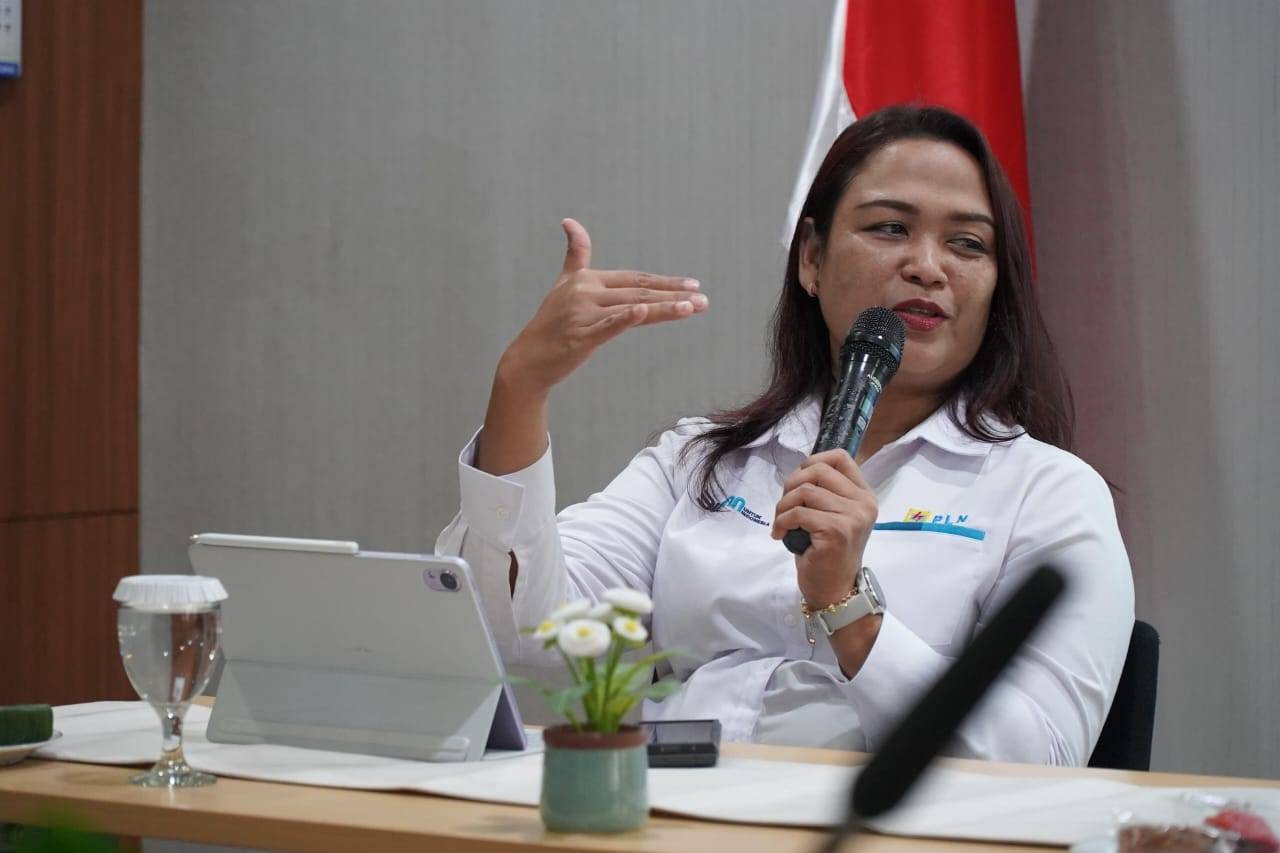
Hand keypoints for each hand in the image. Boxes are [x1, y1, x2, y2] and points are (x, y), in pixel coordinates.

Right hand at [498, 218, 706, 393]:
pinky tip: (644, 312)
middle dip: (674, 295)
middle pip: (639, 292)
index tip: (693, 286)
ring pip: (633, 309)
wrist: (528, 360)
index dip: (664, 282)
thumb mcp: (564, 284)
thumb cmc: (550, 322)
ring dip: (665, 309)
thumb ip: (575, 255)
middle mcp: (586, 292)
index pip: (635, 279)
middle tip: (704, 300)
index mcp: (587, 279)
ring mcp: (582, 314)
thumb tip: (570, 221)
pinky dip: (626, 318)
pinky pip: (609, 326)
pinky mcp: (581, 337)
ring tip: (693, 308)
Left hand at [771, 449, 877, 608]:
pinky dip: (782, 521)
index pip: (840, 457)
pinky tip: (780, 534)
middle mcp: (863, 503)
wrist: (835, 590)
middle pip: (818, 470)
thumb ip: (826, 492)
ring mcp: (852, 516)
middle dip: (791, 484)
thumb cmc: (828, 553)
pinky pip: (798, 513)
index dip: (813, 461)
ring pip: (804, 491)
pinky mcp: (836, 530)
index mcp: (864, 495)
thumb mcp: (833, 516)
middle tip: (784, 506)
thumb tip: (801, 472)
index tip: (798, 481)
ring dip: (783, 506)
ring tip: (781, 523)